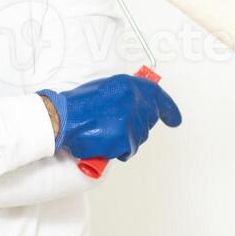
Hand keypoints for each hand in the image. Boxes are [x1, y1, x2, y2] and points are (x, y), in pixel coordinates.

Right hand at [37, 74, 181, 161]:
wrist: (61, 119)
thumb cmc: (74, 107)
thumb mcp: (102, 89)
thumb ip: (122, 95)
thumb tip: (134, 106)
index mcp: (126, 84)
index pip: (156, 95)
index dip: (168, 109)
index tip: (174, 119)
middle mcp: (132, 99)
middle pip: (148, 120)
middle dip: (137, 127)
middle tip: (116, 129)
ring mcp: (130, 119)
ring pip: (139, 137)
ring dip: (124, 140)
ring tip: (103, 134)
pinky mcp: (125, 137)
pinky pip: (128, 150)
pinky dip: (116, 150)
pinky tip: (102, 142)